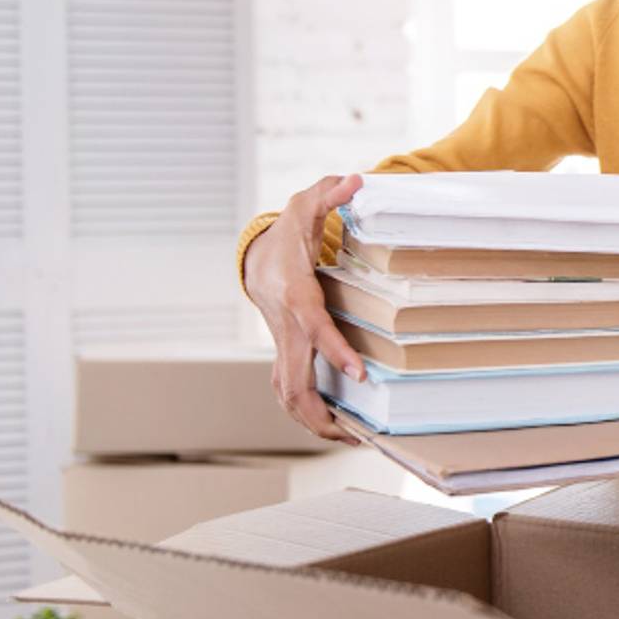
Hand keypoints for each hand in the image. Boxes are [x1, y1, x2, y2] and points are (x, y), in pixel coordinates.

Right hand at [244, 173, 368, 443]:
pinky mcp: (282, 352)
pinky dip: (308, 413)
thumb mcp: (306, 206)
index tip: (360, 375)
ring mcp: (280, 344)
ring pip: (286, 394)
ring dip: (313, 421)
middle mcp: (286, 328)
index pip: (315, 329)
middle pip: (292, 381)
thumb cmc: (288, 233)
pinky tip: (334, 427)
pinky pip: (290, 390)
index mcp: (296, 296)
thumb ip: (330, 193)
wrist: (258, 254)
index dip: (336, 353)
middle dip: (320, 412)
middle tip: (356, 434)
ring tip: (350, 439)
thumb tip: (356, 178)